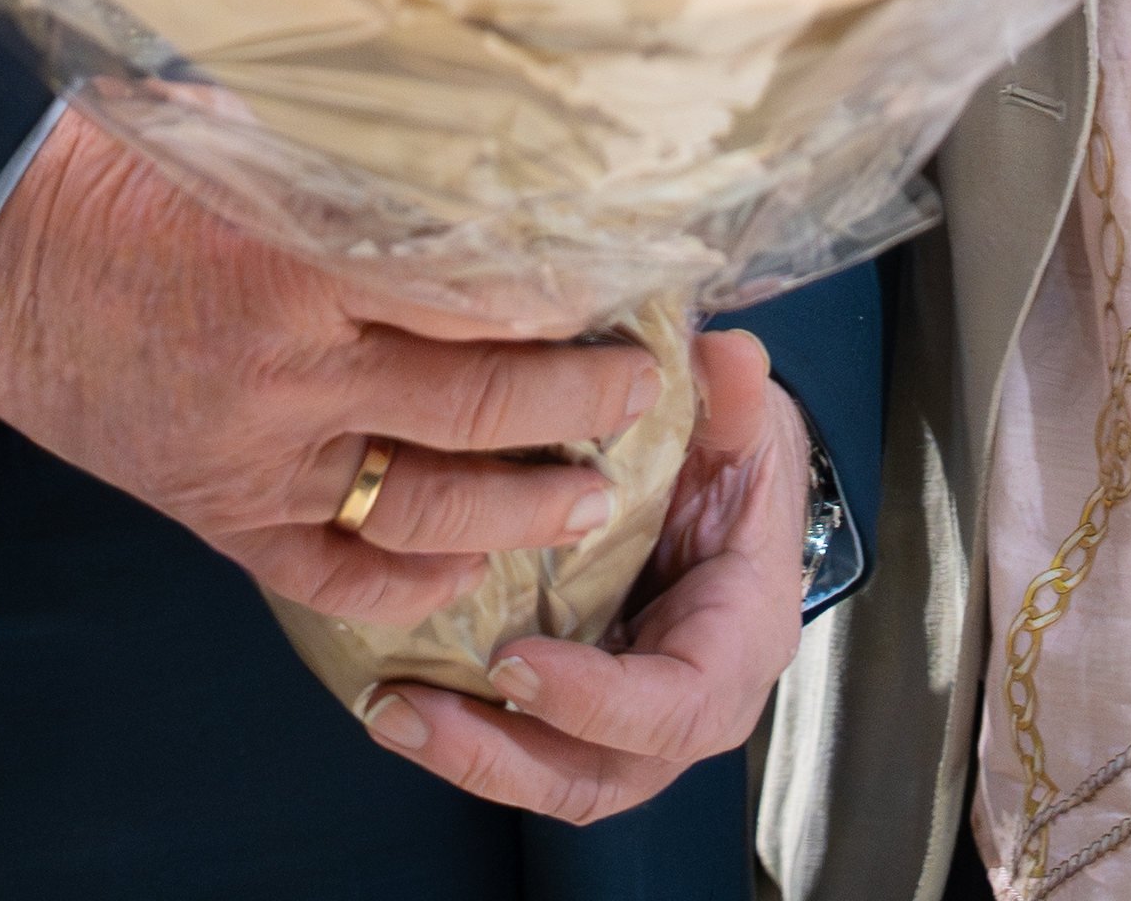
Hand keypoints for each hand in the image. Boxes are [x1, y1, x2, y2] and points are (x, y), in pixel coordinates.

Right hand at [0, 117, 664, 635]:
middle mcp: (293, 375)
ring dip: (525, 507)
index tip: (627, 286)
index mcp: (304, 263)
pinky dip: (411, 586)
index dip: (569, 299)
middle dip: (582, 402)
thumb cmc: (115, 174)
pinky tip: (470, 571)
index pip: (481, 294)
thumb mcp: (245, 136)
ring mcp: (258, 461)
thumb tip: (474, 155)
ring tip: (593, 494)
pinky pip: (334, 579)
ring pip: (426, 511)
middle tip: (640, 387)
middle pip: (480, 405)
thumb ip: (356, 166)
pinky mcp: (220, 517)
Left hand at [369, 326, 808, 825]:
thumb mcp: (743, 425)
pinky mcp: (576, 712)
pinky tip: (388, 694)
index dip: (596, 700)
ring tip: (387, 711)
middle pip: (598, 775)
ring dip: (464, 756)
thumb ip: (733, 399)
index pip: (677, 705)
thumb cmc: (735, 466)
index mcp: (738, 641)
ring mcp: (625, 721)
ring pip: (549, 777)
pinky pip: (521, 745)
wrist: (730, 495)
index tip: (515, 661)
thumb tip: (723, 353)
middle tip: (414, 710)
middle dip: (502, 757)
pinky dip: (458, 733)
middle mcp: (684, 704)